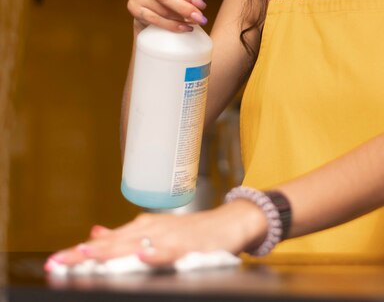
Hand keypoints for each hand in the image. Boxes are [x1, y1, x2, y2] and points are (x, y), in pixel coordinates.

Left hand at [46, 201, 266, 268]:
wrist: (230, 222)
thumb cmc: (192, 231)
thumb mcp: (155, 230)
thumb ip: (124, 235)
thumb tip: (94, 232)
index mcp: (142, 228)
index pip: (104, 243)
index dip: (78, 253)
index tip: (52, 262)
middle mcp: (152, 229)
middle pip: (113, 244)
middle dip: (85, 255)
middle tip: (58, 262)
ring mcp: (170, 235)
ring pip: (136, 245)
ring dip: (112, 250)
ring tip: (88, 256)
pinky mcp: (189, 245)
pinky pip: (170, 250)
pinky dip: (156, 253)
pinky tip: (143, 256)